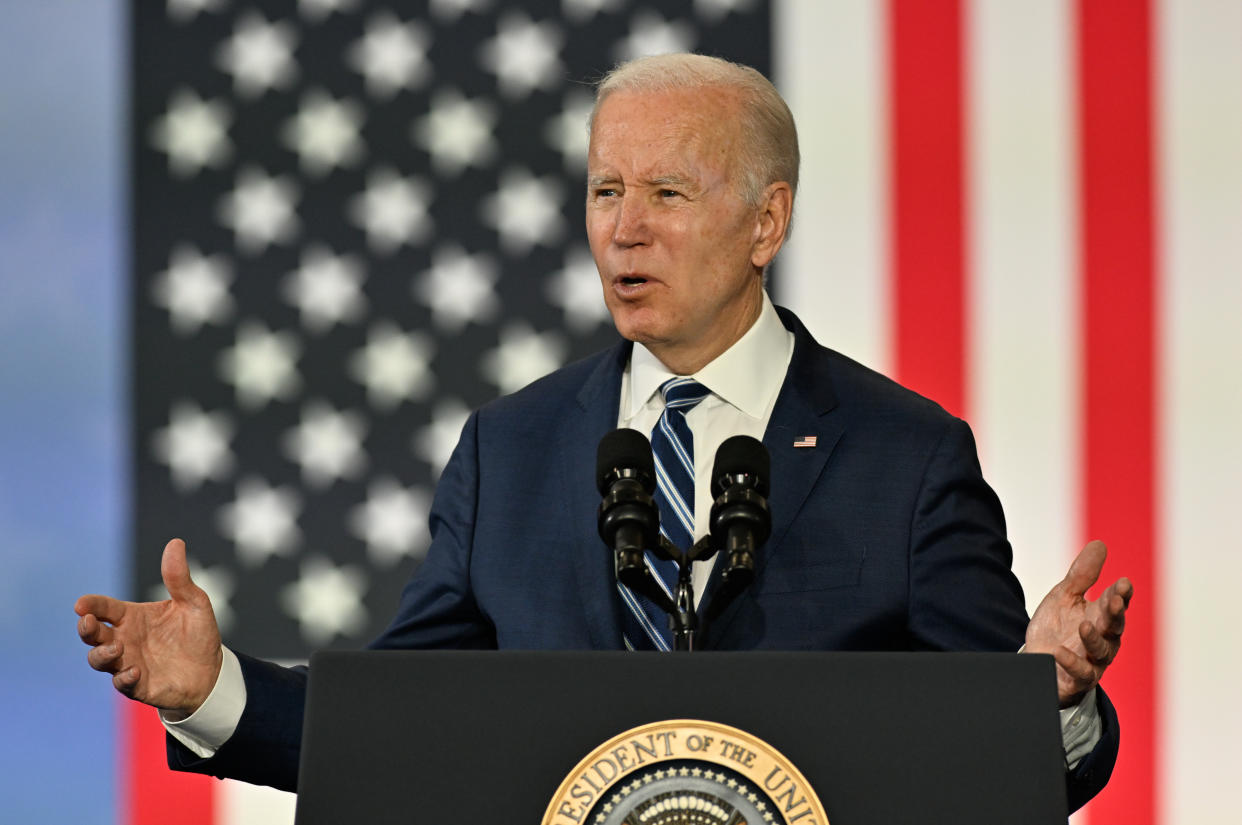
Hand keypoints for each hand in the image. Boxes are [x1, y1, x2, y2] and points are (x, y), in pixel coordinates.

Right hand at [75, 539, 222, 714]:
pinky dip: (124, 677)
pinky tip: (134, 670)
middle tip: (88, 622)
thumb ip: (179, 577)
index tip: (82, 604)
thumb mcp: (194, 602)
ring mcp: (128, 662)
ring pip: (99, 660)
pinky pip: (121, 684)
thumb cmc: (198, 634)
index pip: (105, 608)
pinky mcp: (138, 685)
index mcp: (132, 617)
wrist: (212, 670)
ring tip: (118, 647)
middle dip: (85, 628)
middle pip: (93, 635)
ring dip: (102, 654)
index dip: (91, 605)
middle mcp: (124, 639)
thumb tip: (175, 543)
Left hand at [1024, 540, 1132, 706]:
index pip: (1116, 603)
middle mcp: (1103, 638)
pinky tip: (1059, 652)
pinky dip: (1071, 662)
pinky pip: (1079, 672)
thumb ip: (1082, 575)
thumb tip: (1100, 544)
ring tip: (1085, 625)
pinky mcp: (1078, 678)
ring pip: (1102, 651)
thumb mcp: (1065, 597)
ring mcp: (1093, 660)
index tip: (1123, 583)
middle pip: (1114, 626)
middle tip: (1116, 600)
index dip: (1121, 594)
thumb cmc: (1057, 628)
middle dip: (1115, 613)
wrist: (1037, 661)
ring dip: (1095, 638)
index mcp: (1101, 616)